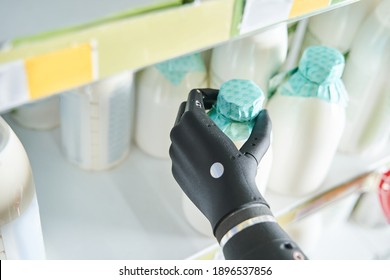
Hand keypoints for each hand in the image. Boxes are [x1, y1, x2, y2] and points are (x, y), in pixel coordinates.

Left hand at [169, 89, 271, 232]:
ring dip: (194, 126)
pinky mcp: (174, 168)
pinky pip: (180, 149)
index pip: (194, 96)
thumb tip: (265, 113)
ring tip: (212, 132)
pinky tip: (206, 153)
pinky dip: (190, 144)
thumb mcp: (255, 149)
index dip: (207, 94)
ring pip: (180, 131)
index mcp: (194, 123)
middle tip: (216, 113)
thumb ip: (261, 128)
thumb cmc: (241, 175)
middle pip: (184, 111)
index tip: (219, 101)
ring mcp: (174, 153)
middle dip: (199, 108)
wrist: (227, 207)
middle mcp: (178, 135)